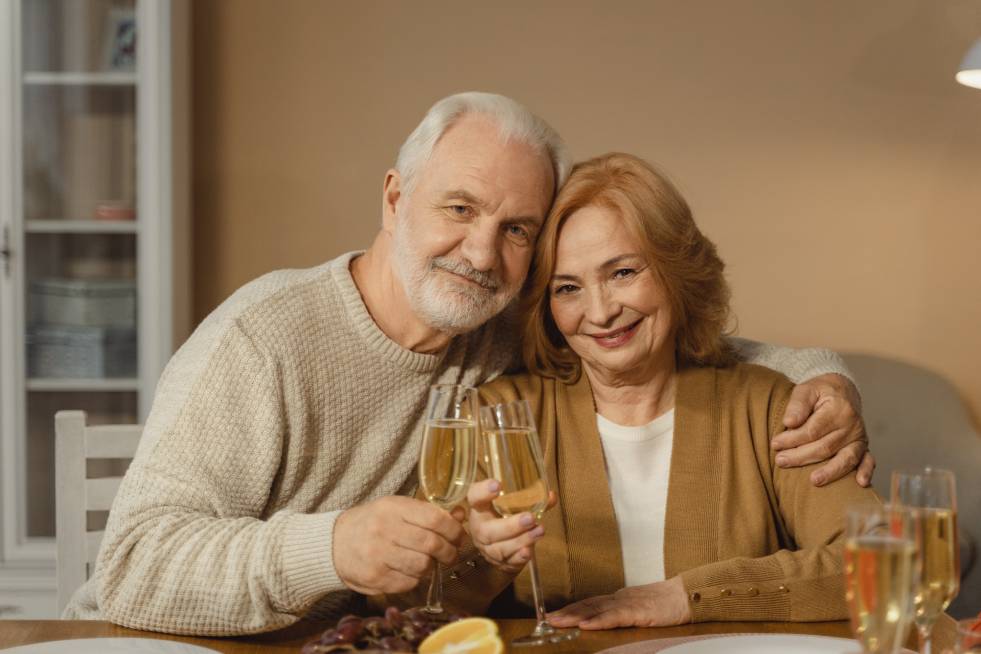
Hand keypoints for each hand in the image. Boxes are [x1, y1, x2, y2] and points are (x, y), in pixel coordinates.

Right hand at [332, 496, 464, 594]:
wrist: (333, 543)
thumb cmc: (371, 523)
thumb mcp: (396, 509)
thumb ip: (427, 513)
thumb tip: (460, 516)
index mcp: (393, 507)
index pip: (435, 518)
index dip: (454, 530)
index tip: (458, 536)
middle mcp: (385, 529)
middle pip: (432, 544)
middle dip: (448, 551)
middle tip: (450, 554)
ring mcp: (378, 555)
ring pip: (422, 565)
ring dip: (432, 566)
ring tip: (429, 563)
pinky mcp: (375, 577)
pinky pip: (408, 582)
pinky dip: (415, 579)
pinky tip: (410, 571)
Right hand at [466, 479, 553, 573]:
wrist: (496, 545)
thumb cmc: (502, 518)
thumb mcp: (510, 505)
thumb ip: (530, 500)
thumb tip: (551, 496)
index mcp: (480, 508)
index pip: (474, 497)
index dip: (483, 491)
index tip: (497, 485)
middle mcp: (479, 529)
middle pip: (488, 531)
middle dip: (511, 526)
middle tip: (530, 518)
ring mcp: (487, 549)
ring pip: (500, 549)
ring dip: (521, 541)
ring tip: (539, 531)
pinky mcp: (498, 563)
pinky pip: (507, 563)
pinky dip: (518, 558)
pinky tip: (528, 552)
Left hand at [547, 576, 690, 629]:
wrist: (689, 595)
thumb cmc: (668, 605)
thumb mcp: (641, 609)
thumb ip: (624, 612)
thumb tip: (606, 620)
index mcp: (619, 598)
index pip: (589, 603)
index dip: (571, 608)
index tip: (553, 615)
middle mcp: (619, 598)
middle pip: (587, 605)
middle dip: (566, 613)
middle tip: (546, 620)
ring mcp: (628, 604)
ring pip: (596, 610)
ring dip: (575, 617)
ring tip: (557, 623)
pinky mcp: (639, 612)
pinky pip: (615, 617)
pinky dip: (598, 621)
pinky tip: (585, 625)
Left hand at [771, 373, 874, 486]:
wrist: (842, 390)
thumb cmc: (819, 391)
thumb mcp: (806, 390)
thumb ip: (797, 405)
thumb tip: (789, 423)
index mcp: (839, 410)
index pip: (812, 430)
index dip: (792, 439)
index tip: (775, 444)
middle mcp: (852, 425)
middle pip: (825, 447)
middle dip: (801, 456)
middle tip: (780, 461)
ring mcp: (860, 437)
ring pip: (846, 458)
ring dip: (830, 471)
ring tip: (814, 480)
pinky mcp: (863, 446)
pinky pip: (868, 461)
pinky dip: (866, 472)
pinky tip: (861, 483)